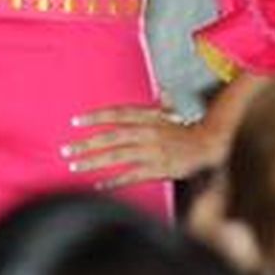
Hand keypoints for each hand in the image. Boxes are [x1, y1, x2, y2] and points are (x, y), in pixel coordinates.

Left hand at [62, 104, 222, 188]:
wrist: (208, 146)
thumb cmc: (186, 129)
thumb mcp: (171, 112)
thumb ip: (161, 103)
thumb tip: (163, 90)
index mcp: (148, 117)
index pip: (117, 115)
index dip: (95, 117)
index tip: (75, 121)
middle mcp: (148, 132)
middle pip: (112, 137)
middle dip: (87, 144)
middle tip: (66, 150)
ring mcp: (152, 152)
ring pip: (118, 157)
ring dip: (94, 162)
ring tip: (75, 166)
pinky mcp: (158, 169)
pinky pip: (132, 176)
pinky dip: (115, 181)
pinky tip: (99, 185)